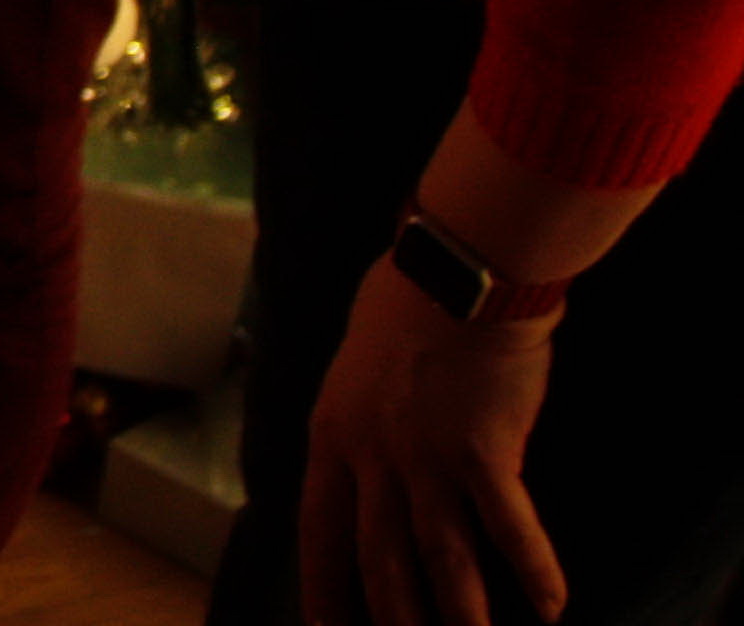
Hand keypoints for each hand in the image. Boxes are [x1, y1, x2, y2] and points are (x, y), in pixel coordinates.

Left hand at [301, 257, 564, 625]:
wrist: (454, 275)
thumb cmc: (405, 311)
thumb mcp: (353, 374)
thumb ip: (358, 428)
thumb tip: (363, 466)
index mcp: (332, 436)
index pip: (319, 528)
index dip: (323, 583)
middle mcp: (373, 457)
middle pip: (380, 559)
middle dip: (395, 617)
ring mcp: (427, 458)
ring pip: (441, 559)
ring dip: (461, 613)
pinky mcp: (484, 452)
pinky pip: (509, 527)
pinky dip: (533, 570)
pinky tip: (548, 606)